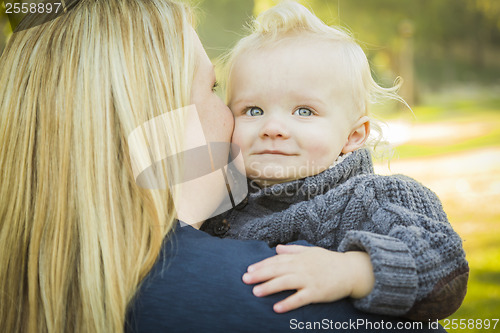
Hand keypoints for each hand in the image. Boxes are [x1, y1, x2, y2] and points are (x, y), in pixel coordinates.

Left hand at [242, 244, 374, 312]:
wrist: (351, 271)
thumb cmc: (329, 261)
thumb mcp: (311, 251)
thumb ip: (293, 250)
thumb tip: (277, 248)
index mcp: (300, 258)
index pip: (277, 260)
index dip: (262, 265)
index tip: (249, 269)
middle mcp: (302, 267)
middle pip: (277, 270)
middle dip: (260, 274)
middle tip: (245, 279)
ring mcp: (309, 280)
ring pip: (286, 282)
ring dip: (269, 287)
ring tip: (255, 292)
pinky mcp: (317, 292)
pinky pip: (300, 298)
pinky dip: (288, 303)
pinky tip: (276, 308)